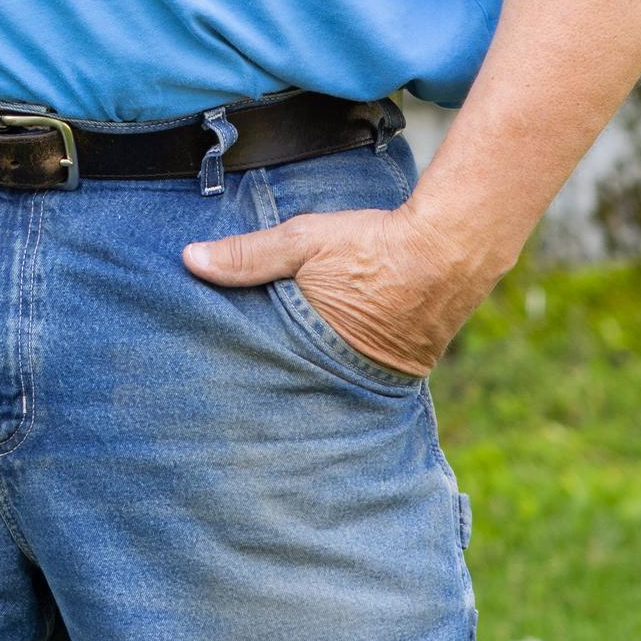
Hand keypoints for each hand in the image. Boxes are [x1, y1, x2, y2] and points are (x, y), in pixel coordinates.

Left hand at [182, 205, 496, 378]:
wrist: (451, 247)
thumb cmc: (373, 246)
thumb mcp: (301, 242)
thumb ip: (247, 255)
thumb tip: (189, 260)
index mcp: (314, 351)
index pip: (267, 376)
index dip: (246, 376)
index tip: (217, 384)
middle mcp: (347, 375)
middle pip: (301, 387)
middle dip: (278, 388)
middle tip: (242, 398)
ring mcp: (380, 377)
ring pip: (334, 384)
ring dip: (314, 379)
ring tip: (287, 382)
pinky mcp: (407, 368)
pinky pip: (367, 376)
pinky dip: (350, 369)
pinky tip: (335, 362)